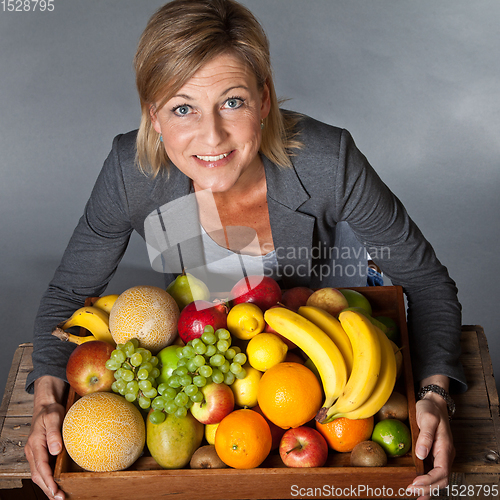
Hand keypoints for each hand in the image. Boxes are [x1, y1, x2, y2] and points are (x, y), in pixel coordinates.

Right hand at [25, 376, 66, 499]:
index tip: (56, 491)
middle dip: (48, 489)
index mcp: (35, 445)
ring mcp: (35, 453)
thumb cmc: (50, 411)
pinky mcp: (40, 452)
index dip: (48, 481)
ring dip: (47, 486)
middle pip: (38, 476)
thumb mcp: (53, 417)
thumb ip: (54, 433)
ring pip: (39, 474)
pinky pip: (42, 468)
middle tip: (60, 498)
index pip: (41, 468)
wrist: (46, 405)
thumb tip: (55, 450)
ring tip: (59, 496)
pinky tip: (56, 483)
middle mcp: (33, 451)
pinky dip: (48, 478)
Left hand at [407, 377, 454, 499]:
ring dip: (427, 488)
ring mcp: (440, 455)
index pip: (441, 472)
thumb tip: (421, 454)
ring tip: (414, 493)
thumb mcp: (427, 419)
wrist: (433, 402)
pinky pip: (433, 472)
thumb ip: (425, 436)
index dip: (429, 481)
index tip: (415, 483)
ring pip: (438, 479)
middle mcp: (445, 455)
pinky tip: (417, 486)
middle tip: (410, 491)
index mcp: (445, 448)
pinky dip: (426, 482)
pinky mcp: (434, 454)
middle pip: (440, 480)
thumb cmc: (430, 409)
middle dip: (427, 488)